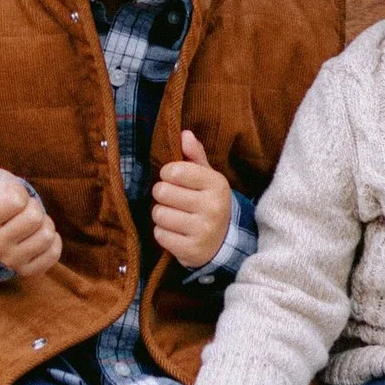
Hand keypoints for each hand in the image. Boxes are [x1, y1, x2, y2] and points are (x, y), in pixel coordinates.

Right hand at [0, 158, 61, 278]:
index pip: (17, 201)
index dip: (18, 195)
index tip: (10, 199)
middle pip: (35, 218)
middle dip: (32, 209)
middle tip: (21, 212)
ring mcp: (11, 260)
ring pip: (45, 236)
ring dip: (43, 226)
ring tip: (29, 224)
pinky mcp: (26, 270)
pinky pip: (52, 254)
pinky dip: (52, 244)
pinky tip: (37, 238)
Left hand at [151, 131, 234, 271]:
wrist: (224, 241)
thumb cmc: (209, 202)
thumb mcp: (207, 177)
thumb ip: (194, 155)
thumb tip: (184, 134)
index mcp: (217, 184)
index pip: (175, 171)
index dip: (167, 173)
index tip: (172, 178)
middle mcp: (212, 207)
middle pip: (162, 192)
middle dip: (162, 194)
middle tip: (172, 199)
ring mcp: (203, 231)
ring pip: (159, 214)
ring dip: (161, 214)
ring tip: (174, 215)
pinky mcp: (192, 251)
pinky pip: (160, 235)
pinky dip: (163, 232)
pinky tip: (175, 231)